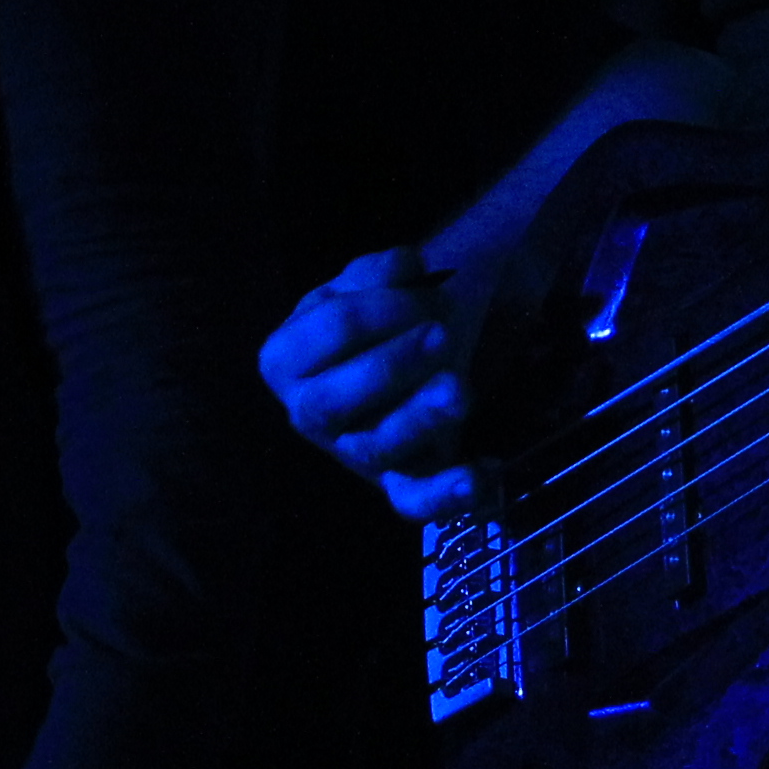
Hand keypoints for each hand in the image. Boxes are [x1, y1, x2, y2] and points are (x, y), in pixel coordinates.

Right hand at [257, 249, 493, 521]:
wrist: (420, 345)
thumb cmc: (382, 312)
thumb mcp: (370, 281)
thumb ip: (381, 270)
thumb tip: (407, 266)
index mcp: (287, 358)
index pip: (327, 331)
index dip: (380, 308)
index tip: (427, 287)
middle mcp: (308, 413)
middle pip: (334, 401)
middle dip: (389, 365)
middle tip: (441, 335)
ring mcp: (353, 452)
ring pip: (376, 449)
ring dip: (419, 419)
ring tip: (458, 390)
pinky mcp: (400, 480)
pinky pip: (413, 502)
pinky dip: (445, 495)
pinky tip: (481, 474)